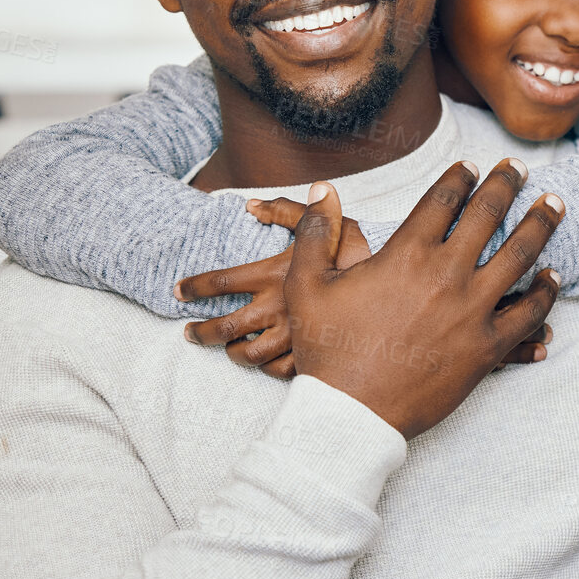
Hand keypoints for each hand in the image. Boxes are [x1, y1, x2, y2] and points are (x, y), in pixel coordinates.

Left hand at [177, 207, 372, 378]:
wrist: (400, 289)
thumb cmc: (364, 253)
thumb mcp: (329, 223)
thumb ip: (286, 212)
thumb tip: (250, 205)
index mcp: (274, 276)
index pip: (219, 283)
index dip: (193, 287)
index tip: (178, 291)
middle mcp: (277, 310)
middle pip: (223, 328)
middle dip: (200, 333)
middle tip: (190, 333)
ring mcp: (294, 338)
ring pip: (248, 355)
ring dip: (232, 354)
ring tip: (228, 351)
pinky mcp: (314, 358)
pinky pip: (280, 372)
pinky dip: (269, 370)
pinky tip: (269, 364)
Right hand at [180, 196, 549, 378]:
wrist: (350, 414)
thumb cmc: (328, 350)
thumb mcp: (308, 286)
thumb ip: (316, 232)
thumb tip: (322, 189)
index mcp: (406, 253)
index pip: (443, 199)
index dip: (459, 177)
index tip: (470, 167)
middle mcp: (446, 274)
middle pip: (487, 214)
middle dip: (505, 184)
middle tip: (516, 169)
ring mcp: (472, 310)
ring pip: (520, 254)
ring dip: (541, 224)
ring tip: (555, 204)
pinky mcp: (488, 346)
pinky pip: (529, 312)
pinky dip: (546, 291)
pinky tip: (554, 275)